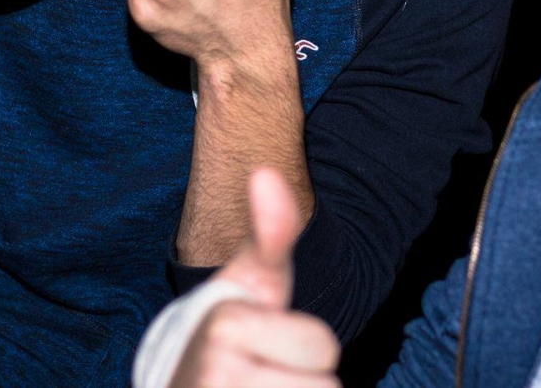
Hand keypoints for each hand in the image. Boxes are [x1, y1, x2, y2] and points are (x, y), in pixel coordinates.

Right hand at [171, 169, 339, 387]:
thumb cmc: (227, 339)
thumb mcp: (249, 285)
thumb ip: (269, 234)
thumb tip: (267, 173)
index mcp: (228, 326)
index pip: (324, 349)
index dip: (305, 349)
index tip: (265, 345)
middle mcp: (216, 374)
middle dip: (302, 383)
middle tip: (263, 376)